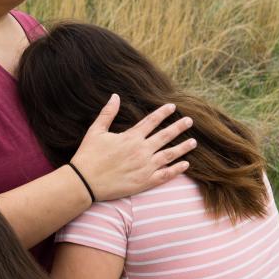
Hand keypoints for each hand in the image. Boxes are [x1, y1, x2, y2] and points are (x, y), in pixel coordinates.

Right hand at [70, 95, 194, 200]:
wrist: (85, 182)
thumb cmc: (88, 156)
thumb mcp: (95, 131)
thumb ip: (107, 113)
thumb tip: (115, 96)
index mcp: (131, 137)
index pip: (151, 121)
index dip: (163, 113)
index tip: (173, 106)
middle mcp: (141, 150)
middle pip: (165, 136)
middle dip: (179, 127)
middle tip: (190, 121)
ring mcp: (145, 167)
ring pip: (170, 155)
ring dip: (183, 148)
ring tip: (193, 142)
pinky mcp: (145, 182)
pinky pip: (165, 175)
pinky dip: (177, 169)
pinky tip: (185, 164)